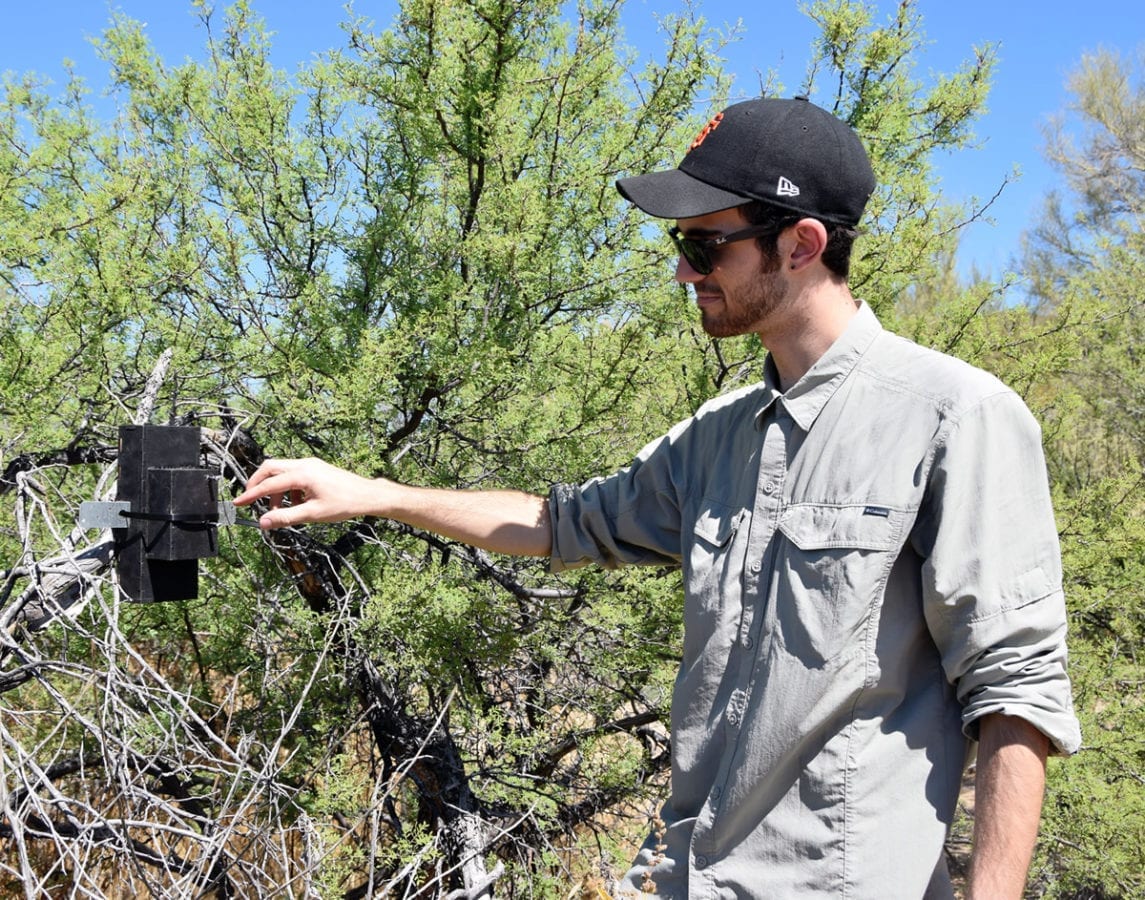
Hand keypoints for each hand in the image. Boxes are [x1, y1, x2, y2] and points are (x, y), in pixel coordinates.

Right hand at [233, 457, 381, 528]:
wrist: (367, 495)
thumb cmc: (344, 504)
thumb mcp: (313, 514)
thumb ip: (286, 517)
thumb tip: (264, 522)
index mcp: (302, 474)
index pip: (268, 484)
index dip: (251, 495)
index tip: (238, 503)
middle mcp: (304, 464)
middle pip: (270, 468)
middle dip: (258, 484)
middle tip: (252, 501)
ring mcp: (310, 464)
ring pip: (281, 470)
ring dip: (275, 488)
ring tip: (280, 510)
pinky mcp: (315, 467)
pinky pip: (293, 473)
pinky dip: (287, 487)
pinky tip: (296, 503)